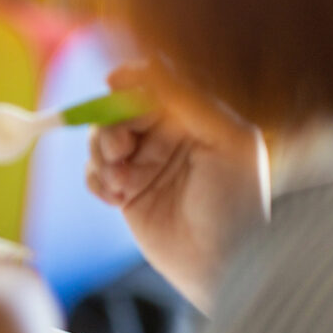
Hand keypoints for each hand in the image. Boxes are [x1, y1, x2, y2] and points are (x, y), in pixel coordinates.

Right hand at [86, 62, 267, 311]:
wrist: (224, 267)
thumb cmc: (238, 205)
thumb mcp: (229, 141)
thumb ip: (192, 100)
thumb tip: (151, 65)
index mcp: (196, 118)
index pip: (156, 84)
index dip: (132, 79)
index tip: (114, 82)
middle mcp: (168, 136)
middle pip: (120, 109)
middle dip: (111, 123)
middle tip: (119, 149)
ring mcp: (144, 164)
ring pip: (101, 139)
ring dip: (101, 154)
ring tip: (120, 180)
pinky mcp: (126, 192)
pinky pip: (94, 173)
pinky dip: (96, 180)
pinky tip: (115, 197)